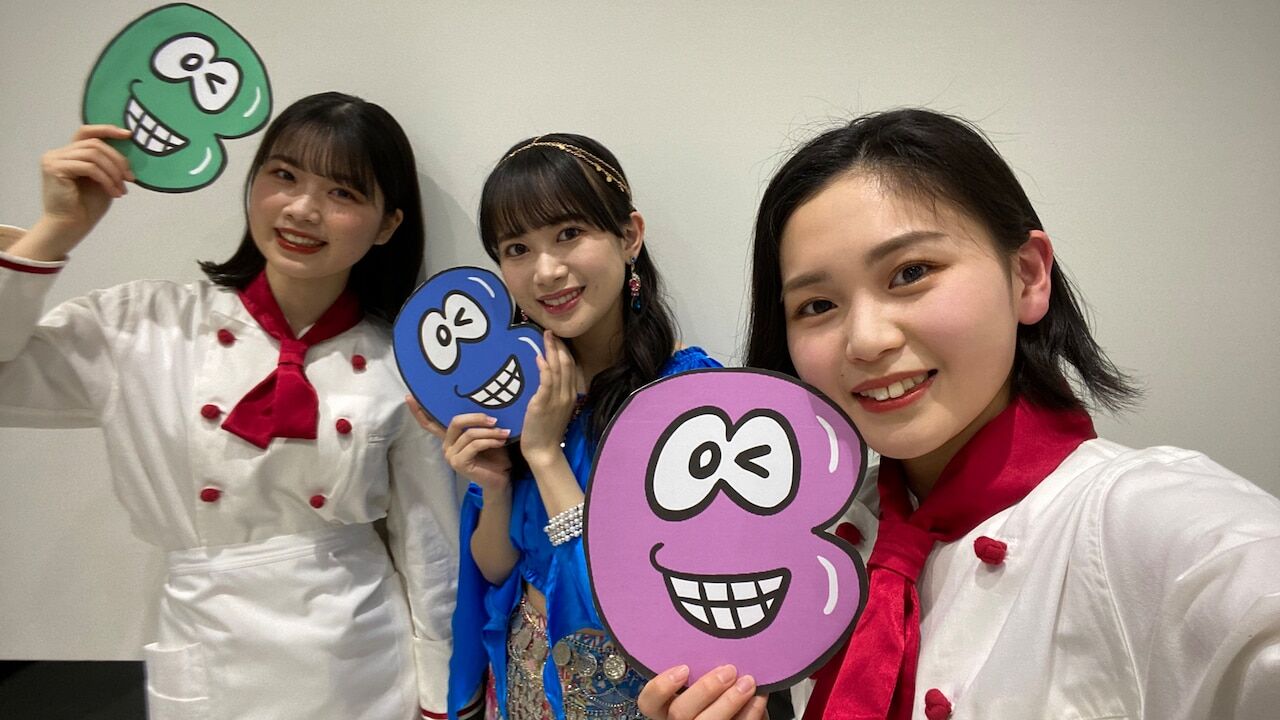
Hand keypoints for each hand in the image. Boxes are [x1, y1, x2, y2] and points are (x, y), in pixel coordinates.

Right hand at [35, 125, 134, 254]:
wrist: (70, 226)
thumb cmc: (86, 207)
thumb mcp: (103, 180)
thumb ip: (108, 164)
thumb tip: (128, 154)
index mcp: (69, 153)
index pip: (87, 132)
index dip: (107, 130)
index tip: (128, 134)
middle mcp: (59, 153)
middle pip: (95, 144)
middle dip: (118, 160)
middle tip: (130, 178)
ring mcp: (54, 159)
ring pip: (93, 154)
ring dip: (113, 172)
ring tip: (121, 189)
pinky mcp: (54, 168)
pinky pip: (89, 167)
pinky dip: (106, 179)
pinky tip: (113, 193)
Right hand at [407, 396, 511, 494]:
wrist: (500, 479)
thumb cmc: (495, 455)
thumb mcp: (487, 435)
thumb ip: (479, 423)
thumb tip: (486, 403)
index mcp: (450, 438)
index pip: (429, 424)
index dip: (419, 411)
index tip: (409, 397)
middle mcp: (446, 445)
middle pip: (456, 422)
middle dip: (476, 418)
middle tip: (494, 419)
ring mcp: (450, 455)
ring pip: (469, 434)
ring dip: (490, 432)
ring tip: (504, 432)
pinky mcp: (458, 463)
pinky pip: (474, 445)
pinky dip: (490, 441)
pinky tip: (501, 441)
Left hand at [518, 331, 581, 468]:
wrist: (543, 450)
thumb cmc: (546, 430)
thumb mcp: (556, 408)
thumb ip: (555, 392)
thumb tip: (548, 374)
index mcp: (571, 394)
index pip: (571, 367)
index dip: (564, 350)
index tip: (556, 338)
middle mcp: (567, 394)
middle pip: (566, 364)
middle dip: (558, 346)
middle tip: (550, 331)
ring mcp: (556, 399)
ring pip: (558, 369)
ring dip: (552, 351)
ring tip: (546, 337)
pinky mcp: (543, 404)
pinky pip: (547, 382)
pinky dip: (545, 368)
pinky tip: (540, 357)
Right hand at [638, 664, 766, 719]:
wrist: (739, 713)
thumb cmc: (716, 690)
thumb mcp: (700, 676)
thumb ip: (699, 666)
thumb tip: (713, 637)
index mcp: (665, 707)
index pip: (649, 701)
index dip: (661, 686)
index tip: (684, 668)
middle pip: (680, 713)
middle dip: (706, 690)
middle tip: (728, 670)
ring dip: (730, 701)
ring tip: (748, 682)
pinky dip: (751, 712)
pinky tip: (758, 697)